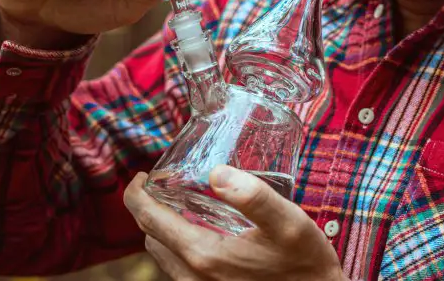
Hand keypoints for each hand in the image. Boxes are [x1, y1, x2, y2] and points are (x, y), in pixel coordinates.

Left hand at [123, 165, 346, 280]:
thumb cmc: (306, 265)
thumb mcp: (289, 223)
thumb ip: (253, 196)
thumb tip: (216, 172)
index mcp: (203, 255)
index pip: (149, 220)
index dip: (136, 195)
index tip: (141, 177)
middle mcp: (192, 278)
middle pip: (152, 237)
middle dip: (151, 209)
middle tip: (167, 185)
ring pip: (164, 255)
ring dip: (166, 229)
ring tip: (184, 205)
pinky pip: (179, 269)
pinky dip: (180, 247)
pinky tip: (204, 233)